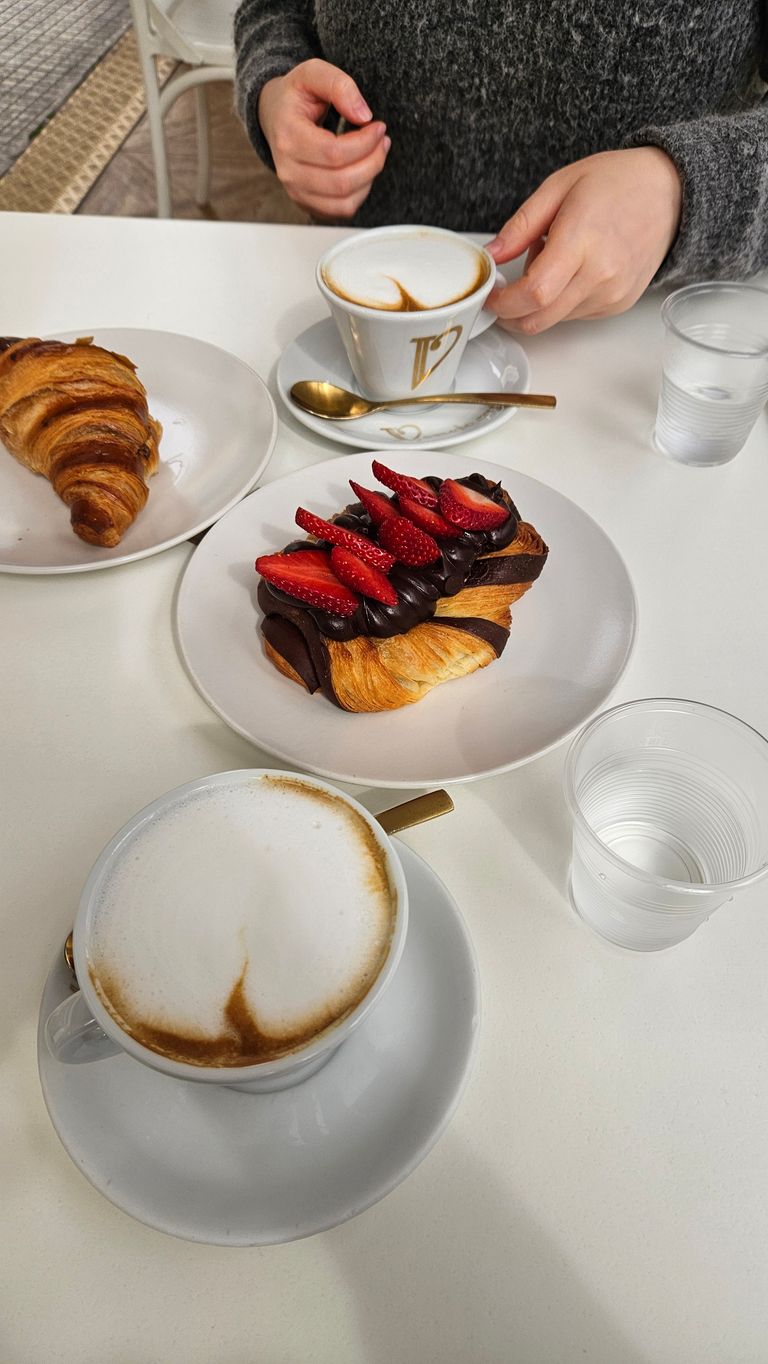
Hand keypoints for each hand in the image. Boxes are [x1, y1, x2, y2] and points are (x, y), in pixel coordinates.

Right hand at [258, 58, 390, 218]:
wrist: (275, 116)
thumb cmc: (296, 96)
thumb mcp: (313, 73)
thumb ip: (339, 85)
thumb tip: (364, 115)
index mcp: (288, 138)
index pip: (334, 153)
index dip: (365, 142)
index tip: (378, 126)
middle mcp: (288, 171)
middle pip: (342, 182)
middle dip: (373, 161)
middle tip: (382, 140)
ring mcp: (296, 191)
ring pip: (345, 202)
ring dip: (370, 178)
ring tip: (376, 153)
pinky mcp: (307, 204)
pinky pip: (342, 210)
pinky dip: (360, 193)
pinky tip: (362, 169)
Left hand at [485, 148, 681, 332]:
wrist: (669, 191)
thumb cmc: (617, 182)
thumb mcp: (559, 186)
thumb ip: (521, 225)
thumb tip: (492, 254)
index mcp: (581, 240)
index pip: (533, 292)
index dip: (504, 301)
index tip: (491, 294)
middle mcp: (600, 274)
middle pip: (539, 317)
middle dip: (512, 312)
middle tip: (505, 289)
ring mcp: (612, 292)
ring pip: (555, 319)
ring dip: (539, 302)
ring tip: (551, 261)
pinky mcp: (619, 303)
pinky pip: (576, 315)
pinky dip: (562, 301)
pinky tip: (572, 269)